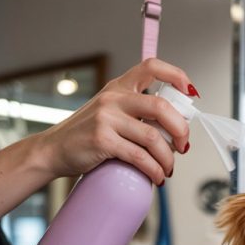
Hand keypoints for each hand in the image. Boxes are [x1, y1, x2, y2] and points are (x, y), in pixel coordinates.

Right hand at [37, 59, 198, 184]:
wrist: (53, 150)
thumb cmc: (86, 135)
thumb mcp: (109, 112)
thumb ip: (136, 113)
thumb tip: (175, 128)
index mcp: (118, 86)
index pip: (151, 67)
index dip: (176, 75)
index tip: (191, 93)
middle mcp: (113, 98)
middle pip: (161, 107)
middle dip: (181, 129)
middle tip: (184, 146)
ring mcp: (107, 118)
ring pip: (153, 137)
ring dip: (168, 158)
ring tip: (168, 168)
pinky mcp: (102, 140)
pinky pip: (139, 156)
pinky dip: (154, 170)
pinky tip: (156, 177)